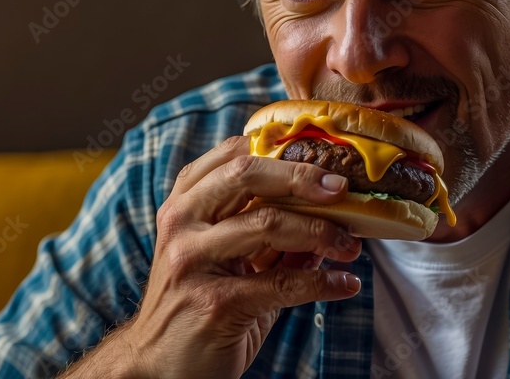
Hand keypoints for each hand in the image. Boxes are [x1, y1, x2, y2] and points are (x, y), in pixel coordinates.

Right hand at [84, 136, 362, 378]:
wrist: (159, 366)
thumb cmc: (196, 306)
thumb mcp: (229, 258)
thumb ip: (269, 233)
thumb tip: (329, 214)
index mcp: (185, 203)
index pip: (233, 155)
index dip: (282, 151)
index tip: (324, 163)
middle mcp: (182, 222)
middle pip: (246, 176)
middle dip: (302, 178)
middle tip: (342, 191)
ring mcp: (193, 260)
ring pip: (266, 225)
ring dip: (320, 232)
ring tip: (350, 246)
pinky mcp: (214, 302)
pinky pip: (280, 283)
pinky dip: (322, 282)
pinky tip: (345, 284)